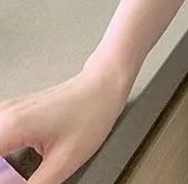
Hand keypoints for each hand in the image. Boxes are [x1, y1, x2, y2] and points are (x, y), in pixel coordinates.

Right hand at [0, 56, 133, 183]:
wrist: (104, 85)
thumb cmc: (92, 113)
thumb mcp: (63, 162)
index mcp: (13, 126)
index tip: (10, 181)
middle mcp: (5, 114)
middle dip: (0, 171)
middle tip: (14, 179)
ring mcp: (8, 110)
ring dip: (0, 165)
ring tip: (13, 175)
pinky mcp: (13, 112)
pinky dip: (0, 155)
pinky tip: (8, 168)